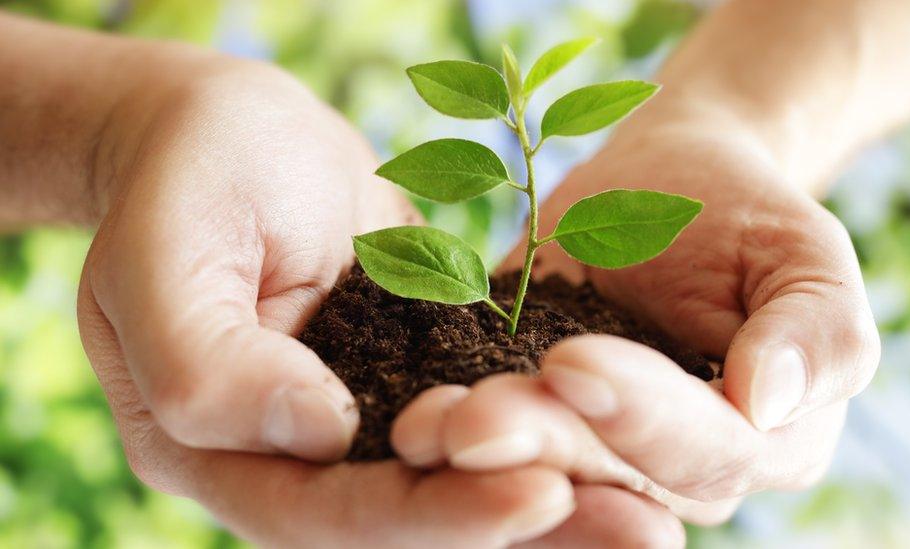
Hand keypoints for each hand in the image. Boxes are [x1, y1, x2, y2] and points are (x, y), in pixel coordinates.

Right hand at [76, 59, 685, 546]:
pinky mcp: (398, 378)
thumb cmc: (185, 174)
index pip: (325, 514)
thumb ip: (208, 361)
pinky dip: (540, 438)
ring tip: (655, 515)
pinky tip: (621, 445)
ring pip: (450, 484)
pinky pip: (472, 422)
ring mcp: (347, 421)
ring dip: (552, 500)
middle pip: (405, 521)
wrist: (226, 131)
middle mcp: (284, 458)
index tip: (539, 494)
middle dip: (518, 526)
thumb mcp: (163, 252)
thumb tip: (317, 437)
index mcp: (210, 449)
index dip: (433, 515)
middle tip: (641, 527)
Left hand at [391, 121, 880, 523]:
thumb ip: (818, 332)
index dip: (642, 416)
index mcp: (765, 443)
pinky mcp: (536, 422)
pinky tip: (402, 421)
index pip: (706, 450)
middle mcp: (677, 471)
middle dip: (540, 444)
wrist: (668, 188)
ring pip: (543, 471)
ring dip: (482, 456)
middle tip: (469, 422)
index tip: (573, 361)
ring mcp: (600, 453)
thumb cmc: (743, 213)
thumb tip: (768, 403)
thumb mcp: (803, 253)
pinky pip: (494, 439)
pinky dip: (449, 434)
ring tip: (423, 429)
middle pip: (610, 475)